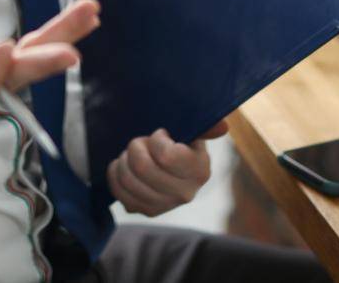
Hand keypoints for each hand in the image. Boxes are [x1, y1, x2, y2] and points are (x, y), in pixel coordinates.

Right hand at [0, 0, 99, 169]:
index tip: (6, 50)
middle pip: (13, 79)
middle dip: (41, 65)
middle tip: (70, 54)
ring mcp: (1, 77)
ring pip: (35, 62)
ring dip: (64, 38)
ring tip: (90, 12)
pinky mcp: (16, 67)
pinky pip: (42, 51)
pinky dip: (66, 34)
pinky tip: (89, 16)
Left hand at [106, 121, 228, 216]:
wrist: (169, 164)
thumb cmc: (181, 140)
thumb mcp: (193, 130)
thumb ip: (206, 126)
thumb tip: (223, 127)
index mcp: (200, 171)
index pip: (166, 156)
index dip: (156, 140)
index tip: (160, 134)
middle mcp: (185, 194)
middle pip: (143, 168)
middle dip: (136, 147)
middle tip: (141, 141)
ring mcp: (164, 206)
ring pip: (128, 180)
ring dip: (124, 159)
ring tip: (132, 152)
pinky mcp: (145, 211)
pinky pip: (119, 193)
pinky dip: (115, 174)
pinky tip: (123, 165)